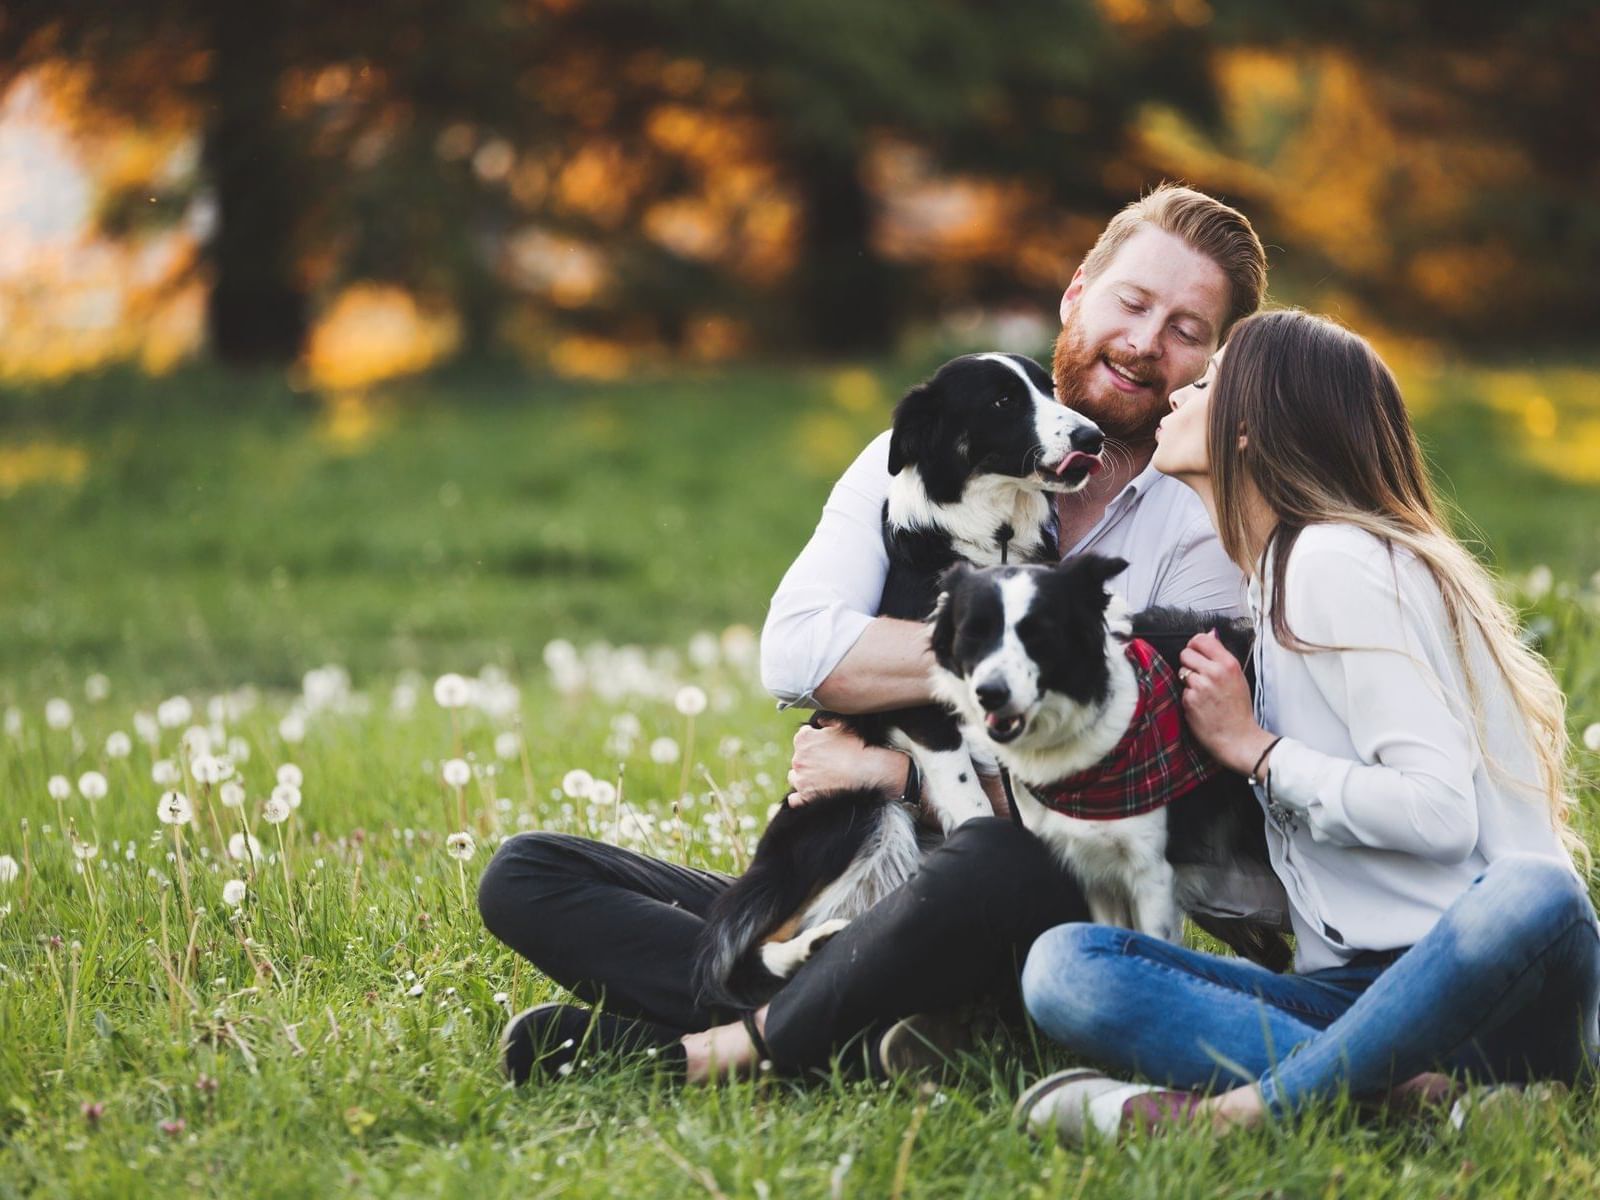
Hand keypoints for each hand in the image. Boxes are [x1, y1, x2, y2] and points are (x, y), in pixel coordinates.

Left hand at [787, 718, 907, 806]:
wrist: (870, 772)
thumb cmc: (859, 748)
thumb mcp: (844, 727)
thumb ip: (828, 722)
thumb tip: (820, 722)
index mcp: (804, 739)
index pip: (803, 737)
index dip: (816, 740)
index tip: (826, 745)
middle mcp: (798, 759)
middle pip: (800, 757)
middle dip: (811, 758)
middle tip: (830, 761)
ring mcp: (801, 779)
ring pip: (796, 776)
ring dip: (806, 775)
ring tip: (825, 777)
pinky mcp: (806, 797)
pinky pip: (795, 799)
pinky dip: (800, 797)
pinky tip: (812, 793)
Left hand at [1178, 631, 1275, 775]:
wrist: (1238, 737)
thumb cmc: (1239, 709)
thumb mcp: (1237, 677)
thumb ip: (1221, 657)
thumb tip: (1210, 634)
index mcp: (1228, 664)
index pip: (1201, 639)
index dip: (1195, 645)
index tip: (1196, 652)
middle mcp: (1214, 672)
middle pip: (1186, 653)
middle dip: (1189, 663)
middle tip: (1199, 675)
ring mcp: (1200, 686)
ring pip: (1182, 671)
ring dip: (1187, 680)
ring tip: (1202, 692)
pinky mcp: (1190, 700)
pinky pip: (1182, 690)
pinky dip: (1188, 696)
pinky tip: (1200, 705)